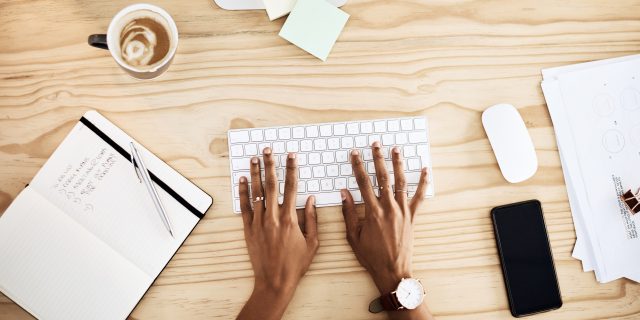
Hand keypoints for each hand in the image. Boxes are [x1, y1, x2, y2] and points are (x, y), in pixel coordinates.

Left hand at [237, 148, 318, 319]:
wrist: (275, 282)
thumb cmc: (296, 265)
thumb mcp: (313, 243)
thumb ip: (312, 219)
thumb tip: (310, 199)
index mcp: (291, 219)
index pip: (292, 188)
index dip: (292, 169)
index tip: (292, 156)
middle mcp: (273, 218)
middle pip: (271, 185)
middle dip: (270, 165)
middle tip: (268, 149)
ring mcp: (259, 223)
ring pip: (257, 193)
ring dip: (256, 173)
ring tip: (254, 158)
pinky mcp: (249, 230)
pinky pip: (245, 207)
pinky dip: (243, 192)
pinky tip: (243, 180)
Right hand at [341, 142, 433, 319]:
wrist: (392, 271)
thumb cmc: (371, 256)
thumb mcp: (353, 236)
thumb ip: (348, 213)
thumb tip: (344, 193)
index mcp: (372, 212)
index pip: (363, 183)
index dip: (357, 166)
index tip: (354, 154)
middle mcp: (388, 208)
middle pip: (382, 177)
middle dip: (378, 158)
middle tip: (376, 144)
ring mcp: (402, 211)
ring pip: (401, 182)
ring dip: (398, 164)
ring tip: (396, 149)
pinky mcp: (412, 217)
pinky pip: (419, 197)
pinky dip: (423, 183)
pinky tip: (425, 170)